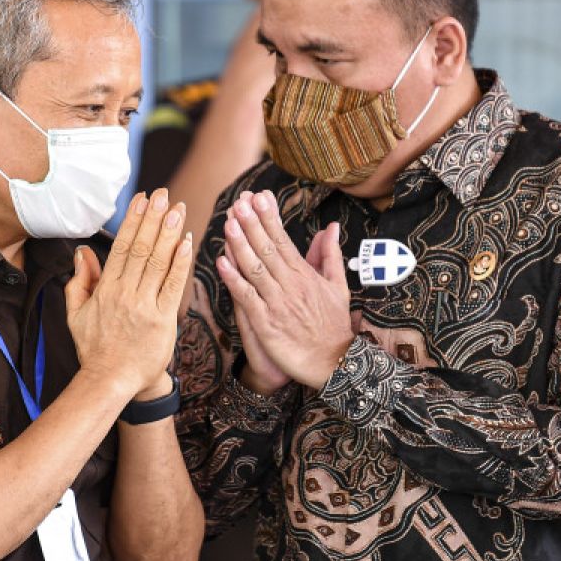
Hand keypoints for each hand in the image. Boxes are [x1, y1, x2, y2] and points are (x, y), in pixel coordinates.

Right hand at [66, 189, 193, 398]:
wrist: (109, 381)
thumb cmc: (94, 349)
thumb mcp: (76, 313)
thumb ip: (80, 281)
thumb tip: (83, 252)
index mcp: (105, 289)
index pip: (122, 246)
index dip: (133, 220)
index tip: (142, 199)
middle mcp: (124, 293)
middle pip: (141, 248)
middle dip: (153, 218)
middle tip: (163, 194)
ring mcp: (144, 306)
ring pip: (158, 262)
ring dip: (168, 233)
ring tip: (177, 208)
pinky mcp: (162, 321)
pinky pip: (172, 286)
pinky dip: (180, 263)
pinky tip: (186, 242)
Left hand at [216, 190, 352, 388]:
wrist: (333, 363)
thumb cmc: (333, 325)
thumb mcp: (338, 286)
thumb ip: (330, 255)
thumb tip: (330, 227)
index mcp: (305, 275)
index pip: (283, 240)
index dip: (269, 218)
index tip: (259, 197)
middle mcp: (291, 285)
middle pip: (268, 249)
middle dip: (253, 224)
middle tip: (239, 202)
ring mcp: (277, 304)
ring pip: (256, 269)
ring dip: (241, 245)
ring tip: (229, 223)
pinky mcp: (266, 323)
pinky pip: (247, 297)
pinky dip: (234, 280)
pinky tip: (222, 262)